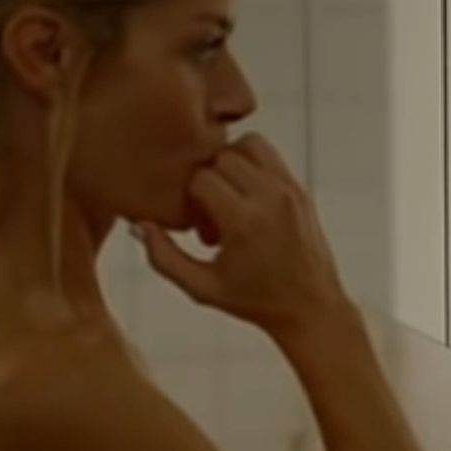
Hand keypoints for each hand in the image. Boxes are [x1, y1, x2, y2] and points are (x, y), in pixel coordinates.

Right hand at [135, 134, 348, 336]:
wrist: (310, 307)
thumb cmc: (255, 301)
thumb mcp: (202, 287)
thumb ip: (163, 257)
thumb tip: (139, 224)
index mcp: (245, 221)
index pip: (200, 179)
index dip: (189, 198)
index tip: (199, 228)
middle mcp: (270, 198)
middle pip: (221, 156)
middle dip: (207, 180)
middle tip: (211, 215)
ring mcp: (289, 189)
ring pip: (248, 144)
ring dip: (230, 163)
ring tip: (227, 197)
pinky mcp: (300, 189)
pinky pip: (269, 154)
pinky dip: (251, 165)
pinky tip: (245, 197)